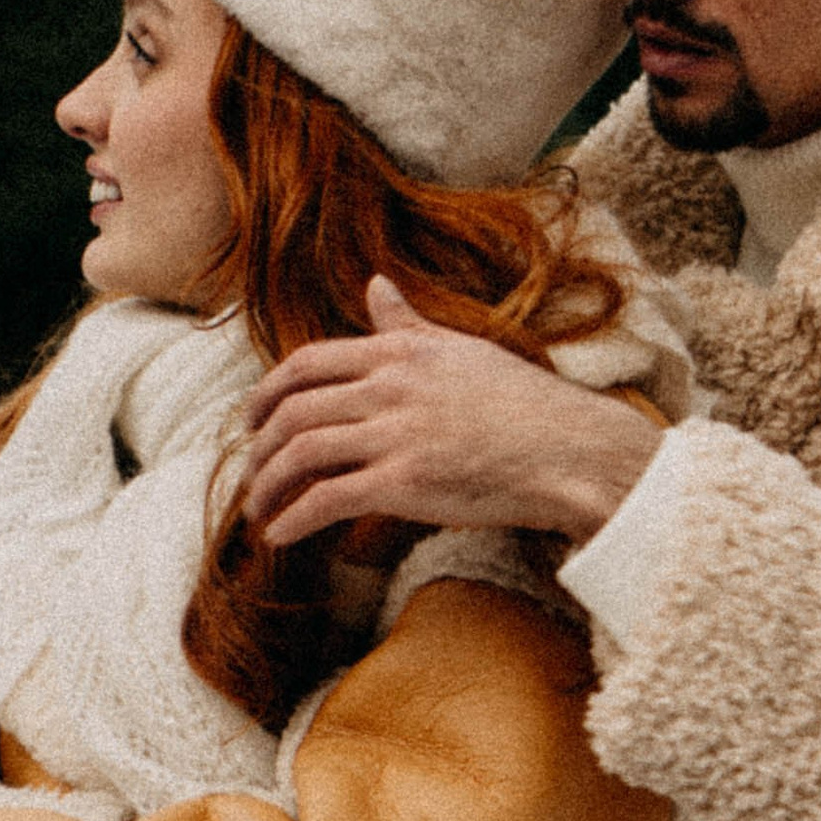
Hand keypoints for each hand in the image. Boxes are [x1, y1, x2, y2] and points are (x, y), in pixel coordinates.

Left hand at [241, 277, 661, 548]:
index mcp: (400, 351)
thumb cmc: (524, 404)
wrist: (570, 451)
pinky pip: (326, 500)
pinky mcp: (403, 482)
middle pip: (294, 411)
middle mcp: (389, 387)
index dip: (267, 392)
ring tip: (257, 509)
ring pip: (301, 454)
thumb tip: (375, 284)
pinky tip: (278, 536)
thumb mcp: (460, 348)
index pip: (307, 363)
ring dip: (267, 485)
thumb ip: (407, 323)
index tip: (251, 418)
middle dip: (260, 446)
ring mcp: (394, 434)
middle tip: (250, 471)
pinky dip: (292, 519)